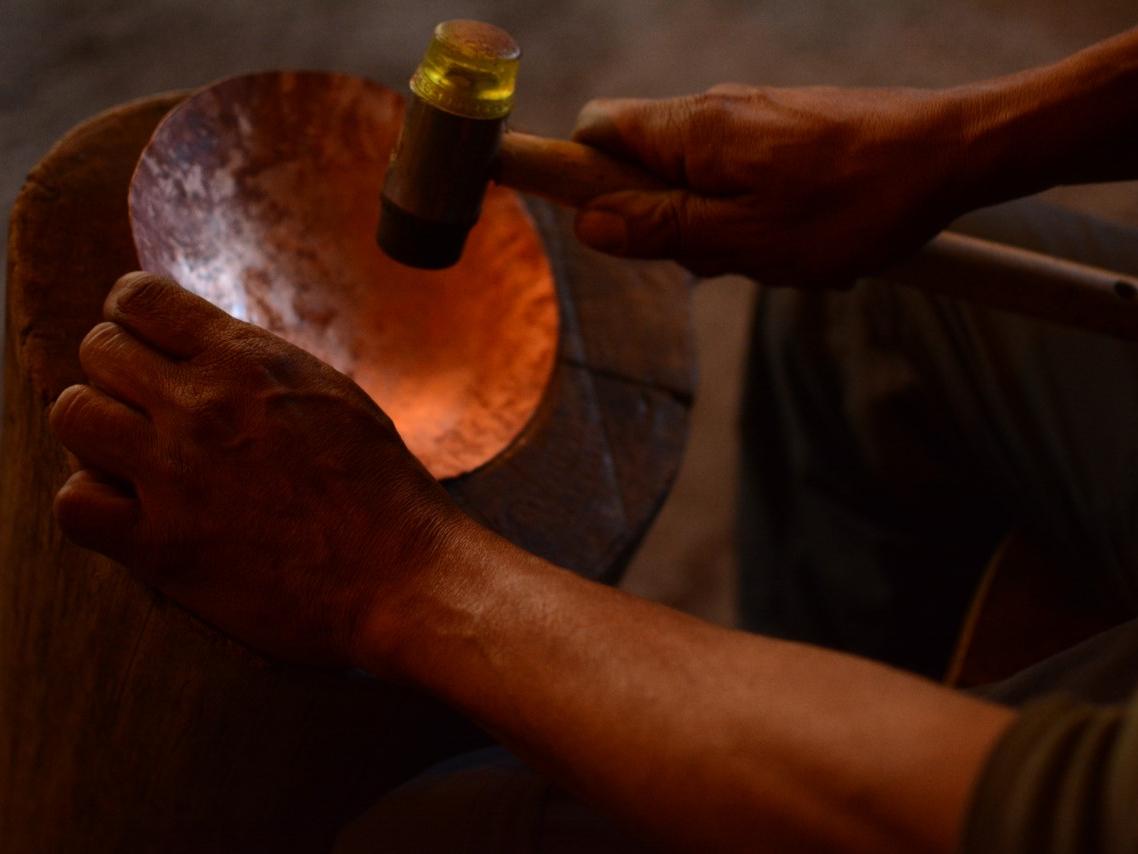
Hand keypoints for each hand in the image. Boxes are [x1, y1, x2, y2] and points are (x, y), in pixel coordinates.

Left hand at [50, 273, 464, 667]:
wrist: (403, 575)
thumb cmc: (380, 488)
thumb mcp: (330, 393)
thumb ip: (257, 365)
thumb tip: (203, 351)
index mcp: (248, 361)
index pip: (136, 298)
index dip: (133, 319)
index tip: (149, 348)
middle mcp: (202, 407)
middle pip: (98, 351)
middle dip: (118, 374)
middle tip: (150, 410)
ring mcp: (175, 476)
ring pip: (73, 415)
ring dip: (99, 433)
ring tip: (137, 458)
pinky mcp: (161, 547)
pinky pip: (74, 503)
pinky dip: (95, 504)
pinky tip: (135, 513)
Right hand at [572, 84, 966, 286]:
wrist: (953, 154)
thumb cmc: (856, 202)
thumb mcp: (747, 239)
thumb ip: (662, 230)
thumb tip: (590, 223)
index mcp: (691, 132)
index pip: (592, 132)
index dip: (566, 170)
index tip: (561, 204)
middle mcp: (711, 112)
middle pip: (639, 164)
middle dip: (660, 221)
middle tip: (715, 254)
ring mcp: (747, 119)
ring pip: (692, 181)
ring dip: (715, 228)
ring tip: (776, 250)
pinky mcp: (780, 131)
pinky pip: (736, 179)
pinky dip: (751, 216)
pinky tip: (800, 238)